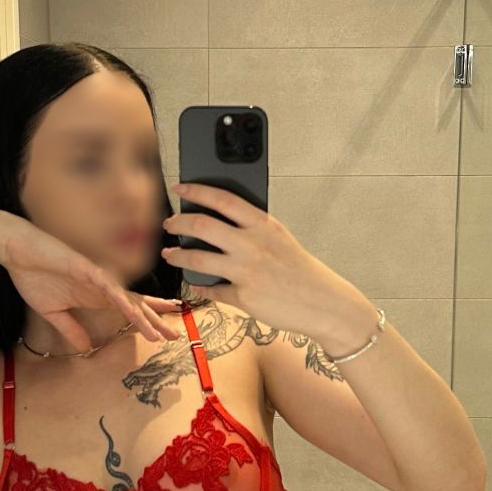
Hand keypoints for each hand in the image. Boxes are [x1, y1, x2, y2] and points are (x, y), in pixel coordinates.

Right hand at [0, 217, 183, 352]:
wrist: (15, 250)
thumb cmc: (32, 275)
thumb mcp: (52, 312)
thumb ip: (70, 329)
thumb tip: (84, 349)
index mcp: (95, 295)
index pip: (127, 308)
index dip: (146, 320)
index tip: (162, 334)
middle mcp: (101, 285)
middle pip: (135, 304)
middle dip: (155, 319)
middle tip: (175, 335)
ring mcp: (96, 276)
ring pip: (126, 298)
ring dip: (144, 316)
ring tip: (159, 332)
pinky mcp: (86, 268)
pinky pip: (109, 286)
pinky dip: (122, 300)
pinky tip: (134, 312)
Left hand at [161, 182, 371, 344]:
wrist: (322, 302)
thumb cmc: (300, 270)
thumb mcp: (279, 238)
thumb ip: (252, 229)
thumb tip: (219, 222)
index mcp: (262, 224)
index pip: (222, 199)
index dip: (196, 191)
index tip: (179, 188)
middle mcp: (251, 244)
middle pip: (201, 225)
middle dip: (177, 223)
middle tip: (169, 224)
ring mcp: (245, 271)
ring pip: (197, 258)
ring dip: (177, 256)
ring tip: (170, 255)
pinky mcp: (242, 296)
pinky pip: (211, 289)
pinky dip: (200, 286)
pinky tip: (195, 284)